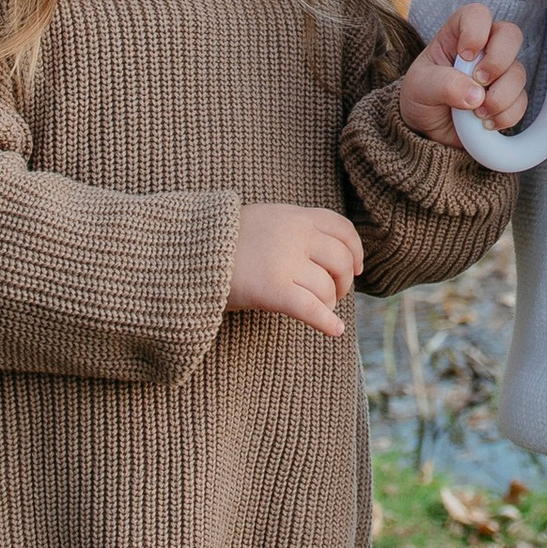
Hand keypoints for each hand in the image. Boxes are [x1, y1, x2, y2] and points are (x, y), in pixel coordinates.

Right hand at [226, 202, 363, 339]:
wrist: (188, 250)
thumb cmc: (223, 241)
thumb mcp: (264, 220)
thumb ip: (294, 230)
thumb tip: (326, 252)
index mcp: (294, 216)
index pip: (341, 229)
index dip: (355, 250)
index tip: (358, 267)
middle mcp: (295, 235)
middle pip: (340, 261)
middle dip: (343, 282)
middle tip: (334, 294)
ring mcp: (285, 262)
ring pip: (326, 288)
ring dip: (328, 303)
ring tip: (320, 310)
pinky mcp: (273, 290)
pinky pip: (311, 309)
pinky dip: (326, 322)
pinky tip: (335, 331)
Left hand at [395, 5, 530, 141]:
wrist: (428, 132)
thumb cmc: (421, 98)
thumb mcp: (419, 88)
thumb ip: (443, 85)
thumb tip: (475, 95)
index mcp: (458, 35)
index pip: (477, 14)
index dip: (477, 31)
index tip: (465, 56)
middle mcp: (484, 49)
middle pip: (511, 35)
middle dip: (498, 61)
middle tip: (479, 81)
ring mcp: (500, 73)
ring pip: (518, 73)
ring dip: (499, 96)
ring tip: (476, 113)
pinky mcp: (510, 99)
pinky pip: (521, 102)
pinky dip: (505, 116)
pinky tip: (486, 123)